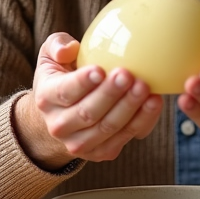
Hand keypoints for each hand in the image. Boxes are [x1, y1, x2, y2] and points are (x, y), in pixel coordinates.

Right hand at [15, 32, 163, 169]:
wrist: (63, 115)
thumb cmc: (62, 77)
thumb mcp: (51, 55)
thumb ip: (57, 45)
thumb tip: (69, 49)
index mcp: (46, 99)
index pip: (65, 92)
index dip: (82, 82)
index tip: (100, 69)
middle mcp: (59, 126)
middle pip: (87, 113)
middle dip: (110, 95)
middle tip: (128, 75)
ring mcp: (79, 143)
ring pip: (107, 128)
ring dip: (129, 109)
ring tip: (145, 88)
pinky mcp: (100, 153)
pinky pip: (124, 138)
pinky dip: (142, 121)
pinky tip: (153, 102)